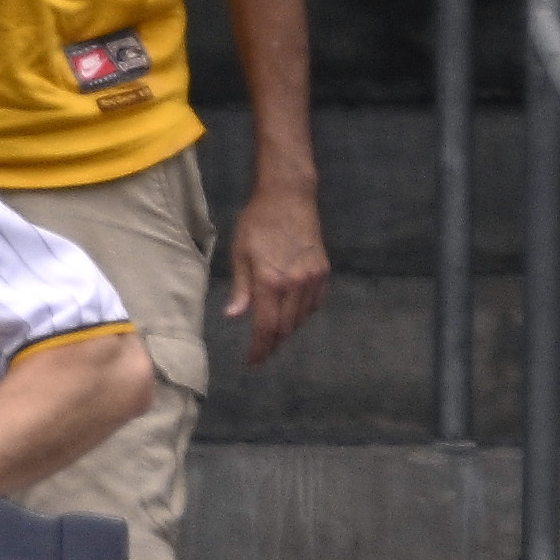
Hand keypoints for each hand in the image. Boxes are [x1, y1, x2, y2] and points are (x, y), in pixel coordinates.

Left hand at [224, 181, 329, 365]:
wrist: (289, 197)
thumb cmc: (257, 223)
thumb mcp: (239, 253)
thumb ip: (240, 288)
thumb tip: (235, 316)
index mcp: (271, 281)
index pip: (266, 326)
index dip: (259, 349)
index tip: (252, 363)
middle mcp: (296, 283)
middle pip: (286, 327)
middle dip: (272, 344)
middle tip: (260, 354)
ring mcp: (313, 277)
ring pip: (302, 317)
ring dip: (287, 330)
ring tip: (272, 337)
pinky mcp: (323, 270)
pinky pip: (314, 303)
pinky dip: (302, 314)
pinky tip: (291, 315)